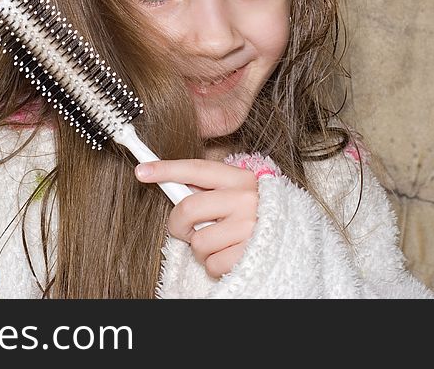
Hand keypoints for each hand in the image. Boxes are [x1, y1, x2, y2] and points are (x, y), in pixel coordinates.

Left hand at [135, 159, 258, 277]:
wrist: (293, 241)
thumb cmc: (257, 215)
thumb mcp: (238, 193)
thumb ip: (210, 189)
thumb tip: (172, 184)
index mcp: (241, 179)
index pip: (197, 169)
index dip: (166, 169)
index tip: (141, 171)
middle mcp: (247, 199)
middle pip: (188, 208)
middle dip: (178, 224)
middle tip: (185, 230)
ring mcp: (249, 227)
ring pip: (198, 242)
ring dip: (201, 249)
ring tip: (220, 243)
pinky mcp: (250, 255)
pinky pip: (212, 263)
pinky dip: (215, 265)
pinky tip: (231, 256)